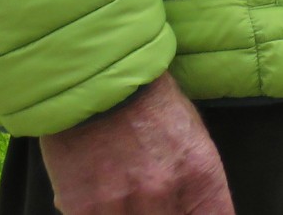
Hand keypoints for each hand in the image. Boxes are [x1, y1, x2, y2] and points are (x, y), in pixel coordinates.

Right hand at [37, 74, 233, 214]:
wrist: (98, 80)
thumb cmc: (150, 103)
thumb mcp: (192, 136)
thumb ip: (194, 184)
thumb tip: (193, 211)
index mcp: (199, 174)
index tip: (188, 211)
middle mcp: (164, 193)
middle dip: (164, 212)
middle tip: (153, 196)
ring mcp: (122, 203)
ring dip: (132, 211)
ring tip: (125, 189)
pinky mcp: (83, 208)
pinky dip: (103, 212)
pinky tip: (102, 196)